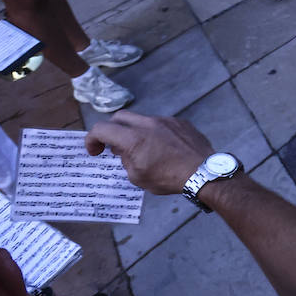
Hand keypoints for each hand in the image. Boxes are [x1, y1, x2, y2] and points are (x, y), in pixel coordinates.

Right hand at [85, 110, 214, 194]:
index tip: (95, 152)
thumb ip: (126, 160)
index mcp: (133, 138)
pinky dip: (155, 133)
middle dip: (112, 130)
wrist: (203, 172)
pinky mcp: (180, 122)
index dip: (92, 139)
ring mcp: (166, 120)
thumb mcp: (138, 177)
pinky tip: (163, 148)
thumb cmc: (168, 178)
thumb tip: (125, 151)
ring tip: (142, 150)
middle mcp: (148, 124)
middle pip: (120, 117)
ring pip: (142, 120)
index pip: (102, 129)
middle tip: (114, 147)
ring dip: (135, 132)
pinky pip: (161, 123)